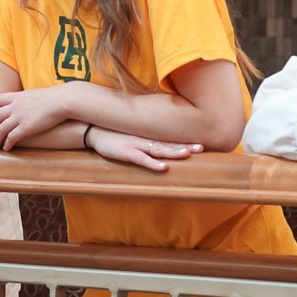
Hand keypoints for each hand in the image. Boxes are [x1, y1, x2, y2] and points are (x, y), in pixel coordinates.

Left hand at [0, 85, 71, 150]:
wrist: (63, 100)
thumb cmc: (57, 97)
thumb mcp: (38, 94)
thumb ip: (30, 100)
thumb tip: (32, 105)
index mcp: (18, 96)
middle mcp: (15, 106)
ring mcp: (19, 117)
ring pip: (0, 129)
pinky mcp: (26, 128)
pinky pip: (12, 138)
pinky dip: (7, 144)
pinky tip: (6, 149)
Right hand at [83, 127, 202, 172]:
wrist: (93, 129)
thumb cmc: (114, 133)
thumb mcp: (132, 133)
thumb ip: (145, 136)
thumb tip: (159, 139)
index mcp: (148, 135)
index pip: (171, 137)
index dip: (185, 140)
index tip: (202, 141)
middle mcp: (146, 139)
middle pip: (169, 143)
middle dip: (186, 145)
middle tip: (202, 147)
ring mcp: (137, 145)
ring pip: (159, 149)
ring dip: (174, 152)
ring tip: (188, 154)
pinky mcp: (127, 152)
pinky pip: (142, 159)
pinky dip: (153, 163)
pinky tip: (164, 167)